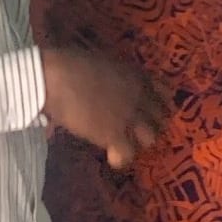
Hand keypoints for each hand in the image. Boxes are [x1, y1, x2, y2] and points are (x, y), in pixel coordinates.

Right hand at [38, 47, 164, 167]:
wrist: (56, 78)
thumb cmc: (70, 63)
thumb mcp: (103, 63)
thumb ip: (113, 76)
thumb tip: (108, 85)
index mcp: (137, 76)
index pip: (164, 93)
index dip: (158, 104)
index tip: (149, 110)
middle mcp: (140, 96)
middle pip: (161, 118)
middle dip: (152, 126)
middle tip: (136, 130)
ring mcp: (130, 116)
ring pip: (151, 139)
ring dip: (138, 142)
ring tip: (124, 143)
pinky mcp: (114, 135)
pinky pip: (128, 155)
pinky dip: (120, 158)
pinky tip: (111, 156)